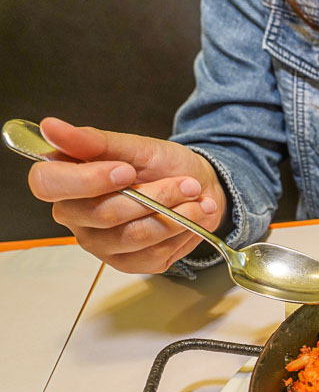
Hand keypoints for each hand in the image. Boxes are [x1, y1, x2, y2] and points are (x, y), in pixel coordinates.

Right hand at [27, 117, 226, 273]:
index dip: (87, 180)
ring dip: (174, 215)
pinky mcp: (128, 264)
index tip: (126, 170)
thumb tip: (50, 127)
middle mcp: (75, 218)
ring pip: (134, 235)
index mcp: (65, 183)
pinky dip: (181, 232)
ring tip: (195, 196)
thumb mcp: (133, 146)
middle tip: (186, 183)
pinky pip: (154, 253)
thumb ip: (93, 141)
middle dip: (154, 196)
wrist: (197, 187)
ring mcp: (100, 245)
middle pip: (102, 214)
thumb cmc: (160, 165)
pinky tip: (191, 217)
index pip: (48, 185)